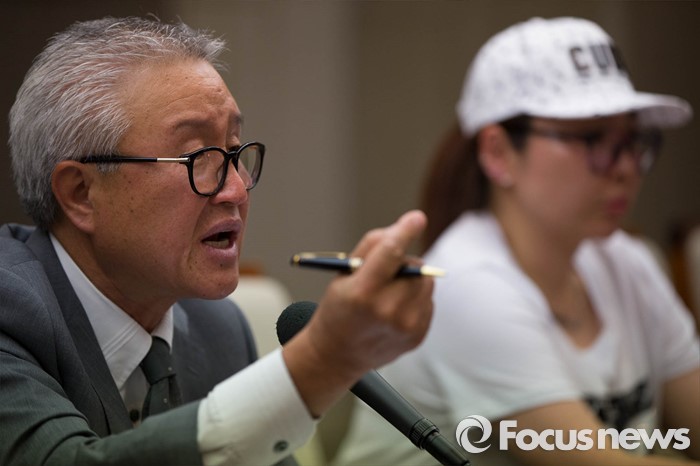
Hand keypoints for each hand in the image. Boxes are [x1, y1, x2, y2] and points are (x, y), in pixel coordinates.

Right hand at [282, 210, 433, 416]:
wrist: (337, 356)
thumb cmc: (338, 310)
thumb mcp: (342, 276)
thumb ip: (370, 248)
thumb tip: (401, 229)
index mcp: (363, 293)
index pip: (391, 253)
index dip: (405, 231)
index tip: (416, 218)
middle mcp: (387, 311)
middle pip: (414, 266)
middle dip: (403, 261)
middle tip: (386, 271)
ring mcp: (406, 326)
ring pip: (426, 282)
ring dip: (412, 278)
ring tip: (390, 291)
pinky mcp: (417, 336)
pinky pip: (427, 301)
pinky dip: (415, 297)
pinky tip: (395, 309)